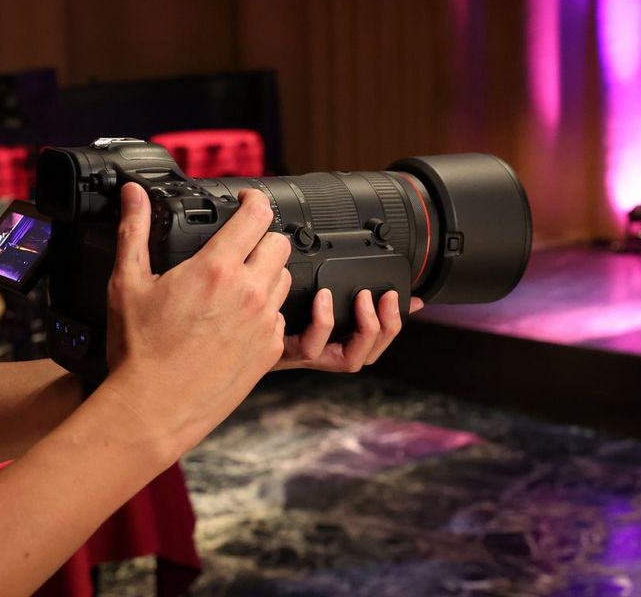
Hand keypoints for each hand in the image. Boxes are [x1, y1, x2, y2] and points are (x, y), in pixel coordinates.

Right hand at [103, 183, 291, 459]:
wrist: (154, 409)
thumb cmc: (139, 351)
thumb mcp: (128, 283)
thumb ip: (134, 230)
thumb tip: (134, 194)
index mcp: (217, 269)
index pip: (258, 215)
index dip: (253, 200)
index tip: (244, 201)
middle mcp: (249, 291)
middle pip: (279, 243)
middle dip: (262, 237)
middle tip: (240, 245)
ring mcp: (264, 321)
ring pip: (284, 278)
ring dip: (267, 272)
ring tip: (238, 283)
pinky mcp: (271, 348)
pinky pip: (280, 315)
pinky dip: (266, 310)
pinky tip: (240, 318)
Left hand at [273, 288, 423, 371]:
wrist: (229, 339)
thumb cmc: (268, 322)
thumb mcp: (308, 304)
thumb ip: (345, 298)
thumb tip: (373, 280)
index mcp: (332, 343)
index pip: (377, 345)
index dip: (397, 325)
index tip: (411, 300)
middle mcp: (324, 354)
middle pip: (369, 356)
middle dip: (386, 328)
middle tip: (387, 298)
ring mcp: (308, 354)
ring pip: (348, 360)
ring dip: (364, 329)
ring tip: (362, 298)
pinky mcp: (286, 349)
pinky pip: (311, 345)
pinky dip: (323, 322)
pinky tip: (324, 298)